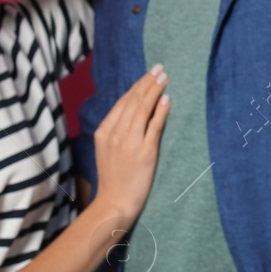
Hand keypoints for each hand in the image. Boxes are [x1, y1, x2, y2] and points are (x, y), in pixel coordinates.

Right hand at [91, 65, 170, 220]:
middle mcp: (116, 134)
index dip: (136, 86)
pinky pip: (154, 126)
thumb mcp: (105, 149)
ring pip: (143, 109)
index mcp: (104, 131)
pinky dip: (161, 111)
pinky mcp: (145, 152)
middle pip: (133, 101)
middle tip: (159, 68)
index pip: (122, 102)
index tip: (147, 75)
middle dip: (147, 82)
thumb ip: (115, 130)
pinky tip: (167, 99)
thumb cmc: (112, 178)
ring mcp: (130, 143)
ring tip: (164, 77)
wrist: (114, 203)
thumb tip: (131, 110)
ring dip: (155, 90)